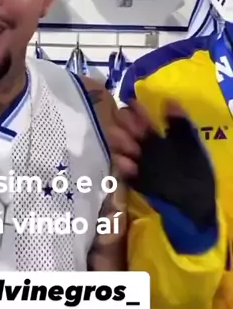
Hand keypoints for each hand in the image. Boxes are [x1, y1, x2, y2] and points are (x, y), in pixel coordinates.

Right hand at [110, 100, 215, 228]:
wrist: (194, 208)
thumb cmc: (193, 172)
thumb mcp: (188, 143)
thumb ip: (179, 124)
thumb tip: (170, 100)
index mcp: (166, 142)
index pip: (149, 124)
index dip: (140, 112)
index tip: (129, 101)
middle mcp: (153, 153)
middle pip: (136, 137)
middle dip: (126, 126)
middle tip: (116, 115)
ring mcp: (144, 168)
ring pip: (130, 153)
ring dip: (122, 143)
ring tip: (113, 134)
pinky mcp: (139, 184)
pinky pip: (130, 175)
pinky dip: (125, 168)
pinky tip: (121, 160)